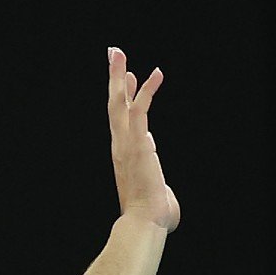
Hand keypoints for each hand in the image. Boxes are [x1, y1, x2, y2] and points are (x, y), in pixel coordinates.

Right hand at [108, 47, 179, 232]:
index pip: (122, 119)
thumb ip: (156, 182)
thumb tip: (160, 187)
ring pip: (120, 102)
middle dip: (114, 77)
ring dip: (119, 75)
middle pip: (114, 105)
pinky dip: (147, 91)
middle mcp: (121, 146)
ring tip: (117, 52)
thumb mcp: (155, 190)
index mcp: (124, 155)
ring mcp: (127, 143)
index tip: (127, 78)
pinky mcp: (138, 143)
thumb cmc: (152, 215)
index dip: (124, 96)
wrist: (145, 222)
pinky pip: (141, 111)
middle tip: (114, 53)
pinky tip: (156, 73)